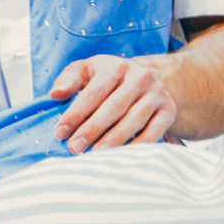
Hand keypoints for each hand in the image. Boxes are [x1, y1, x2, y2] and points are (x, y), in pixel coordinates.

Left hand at [50, 51, 179, 152]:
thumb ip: (69, 79)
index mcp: (117, 66)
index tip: (60, 132)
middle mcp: (140, 77)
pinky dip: (139, 146)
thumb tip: (55, 94)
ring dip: (114, 139)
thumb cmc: (106, 80)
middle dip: (92, 129)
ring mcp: (157, 94)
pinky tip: (123, 157)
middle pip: (114, 106)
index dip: (76, 113)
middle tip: (74, 147)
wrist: (144, 80)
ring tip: (96, 155)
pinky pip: (154, 131)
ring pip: (134, 120)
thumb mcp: (86, 71)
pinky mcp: (168, 110)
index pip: (94, 91)